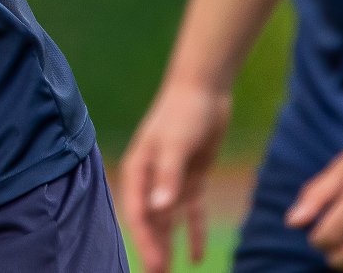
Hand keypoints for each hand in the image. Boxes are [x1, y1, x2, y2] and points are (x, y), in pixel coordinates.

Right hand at [120, 84, 232, 272]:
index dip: (145, 242)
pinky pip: (190, 212)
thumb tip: (160, 210)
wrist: (203, 88)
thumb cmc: (183, 112)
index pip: (139, 214)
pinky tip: (195, 256)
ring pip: (167, 222)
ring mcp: (171, 180)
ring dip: (168, 246)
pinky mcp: (190, 178)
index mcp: (138, 171)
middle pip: (150, 223)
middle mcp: (151, 179)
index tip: (155, 267)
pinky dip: (193, 232)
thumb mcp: (175, 144)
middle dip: (153, 251)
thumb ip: (168, 177)